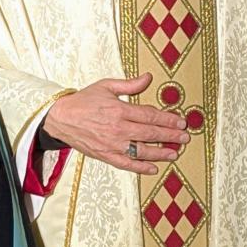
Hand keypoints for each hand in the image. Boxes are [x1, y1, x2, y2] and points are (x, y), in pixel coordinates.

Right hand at [43, 74, 188, 175]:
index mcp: (119, 109)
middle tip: (185, 138)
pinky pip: (126, 164)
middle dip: (170, 136)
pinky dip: (141, 168)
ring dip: (160, 153)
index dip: (168, 119)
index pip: (150, 115)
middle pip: (150, 133)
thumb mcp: (106, 86)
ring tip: (174, 153)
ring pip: (142, 151)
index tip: (181, 122)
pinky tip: (153, 168)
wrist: (61, 118)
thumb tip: (149, 77)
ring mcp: (111, 144)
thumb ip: (130, 85)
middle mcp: (117, 128)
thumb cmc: (83, 101)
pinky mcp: (105, 155)